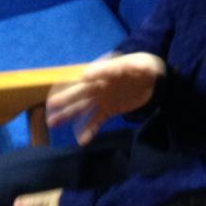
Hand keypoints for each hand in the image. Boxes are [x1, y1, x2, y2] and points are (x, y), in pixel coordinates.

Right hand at [45, 52, 166, 144]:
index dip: (80, 82)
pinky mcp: (109, 110)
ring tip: (53, 123)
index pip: (90, 76)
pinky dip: (89, 130)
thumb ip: (120, 67)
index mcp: (104, 72)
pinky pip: (96, 121)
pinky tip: (82, 141)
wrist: (156, 79)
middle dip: (65, 100)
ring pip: (82, 108)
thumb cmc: (145, 67)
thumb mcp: (138, 64)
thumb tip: (92, 72)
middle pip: (80, 93)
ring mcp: (102, 99)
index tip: (73, 85)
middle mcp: (99, 85)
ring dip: (69, 115)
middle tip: (50, 108)